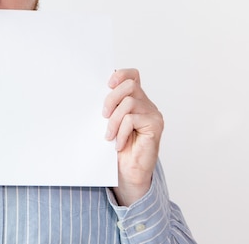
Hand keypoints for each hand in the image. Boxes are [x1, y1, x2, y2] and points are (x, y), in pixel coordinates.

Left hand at [103, 69, 162, 205]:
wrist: (128, 173)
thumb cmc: (118, 148)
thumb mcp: (110, 123)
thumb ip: (109, 107)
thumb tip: (93, 92)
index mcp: (135, 99)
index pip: (132, 75)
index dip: (121, 74)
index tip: (108, 84)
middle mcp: (146, 104)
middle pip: (130, 85)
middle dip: (111, 98)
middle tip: (103, 116)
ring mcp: (153, 114)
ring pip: (129, 103)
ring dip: (114, 120)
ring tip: (109, 135)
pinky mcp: (155, 125)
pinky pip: (132, 119)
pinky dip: (121, 132)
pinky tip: (118, 144)